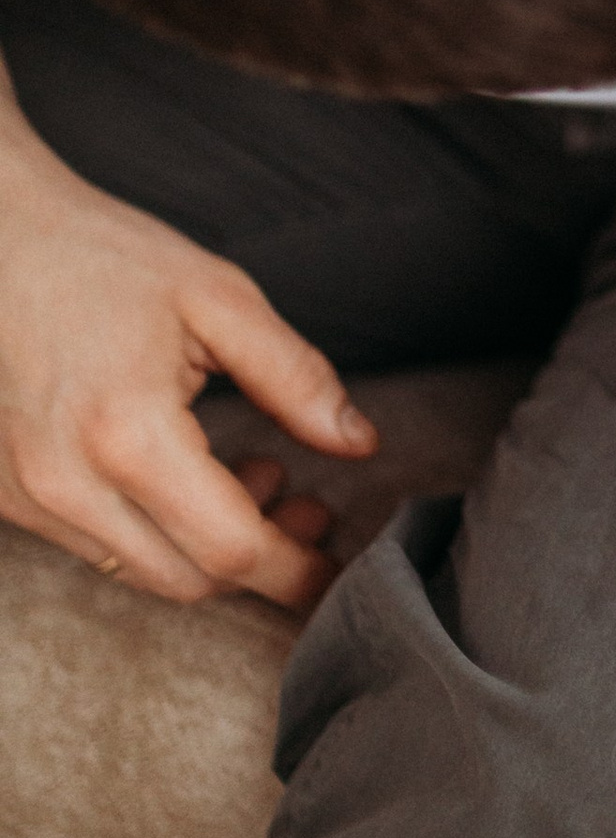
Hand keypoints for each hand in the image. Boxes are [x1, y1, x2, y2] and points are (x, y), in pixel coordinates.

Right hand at [0, 159, 375, 607]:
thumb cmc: (108, 258)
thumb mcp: (220, 300)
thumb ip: (296, 377)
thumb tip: (359, 444)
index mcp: (127, 433)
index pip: (230, 548)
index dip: (297, 571)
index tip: (340, 568)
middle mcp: (67, 482)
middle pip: (189, 579)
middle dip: (264, 560)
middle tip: (311, 503)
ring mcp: (29, 495)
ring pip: (144, 571)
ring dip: (211, 548)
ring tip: (261, 475)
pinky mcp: (9, 496)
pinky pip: (100, 547)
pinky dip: (159, 532)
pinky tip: (191, 475)